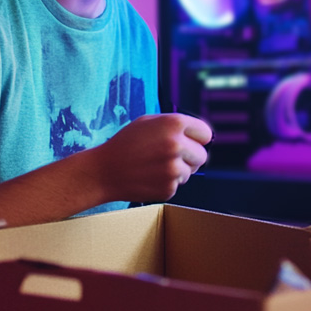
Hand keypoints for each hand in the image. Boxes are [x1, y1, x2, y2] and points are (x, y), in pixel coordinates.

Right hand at [96, 113, 211, 201]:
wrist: (104, 171)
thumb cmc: (126, 144)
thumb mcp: (148, 122)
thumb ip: (175, 125)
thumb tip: (202, 135)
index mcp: (174, 123)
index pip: (205, 133)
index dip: (197, 138)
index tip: (191, 142)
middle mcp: (177, 145)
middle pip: (202, 155)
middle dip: (191, 157)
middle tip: (171, 157)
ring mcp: (173, 169)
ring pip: (190, 172)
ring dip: (178, 171)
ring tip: (154, 166)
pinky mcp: (169, 188)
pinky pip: (177, 185)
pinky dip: (166, 183)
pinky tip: (149, 177)